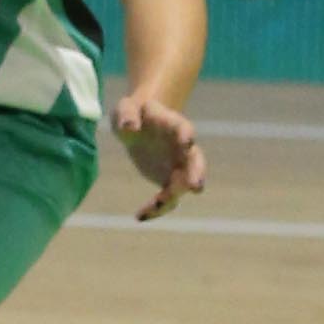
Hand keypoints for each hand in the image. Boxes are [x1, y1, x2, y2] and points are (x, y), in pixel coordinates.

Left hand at [113, 91, 206, 219]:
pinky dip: (157, 209)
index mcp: (173, 124)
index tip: (187, 140)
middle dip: (197, 173)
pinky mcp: (170, 182)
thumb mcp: (126, 108)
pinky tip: (140, 215)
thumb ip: (127, 115)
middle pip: (196, 161)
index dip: (186, 135)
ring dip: (176, 195)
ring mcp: (179, 167)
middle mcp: (183, 149)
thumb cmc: (133, 112)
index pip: (184, 128)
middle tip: (195, 185)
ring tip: (158, 203)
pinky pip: (169, 199)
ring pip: (185, 185)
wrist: (138, 124)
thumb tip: (129, 127)